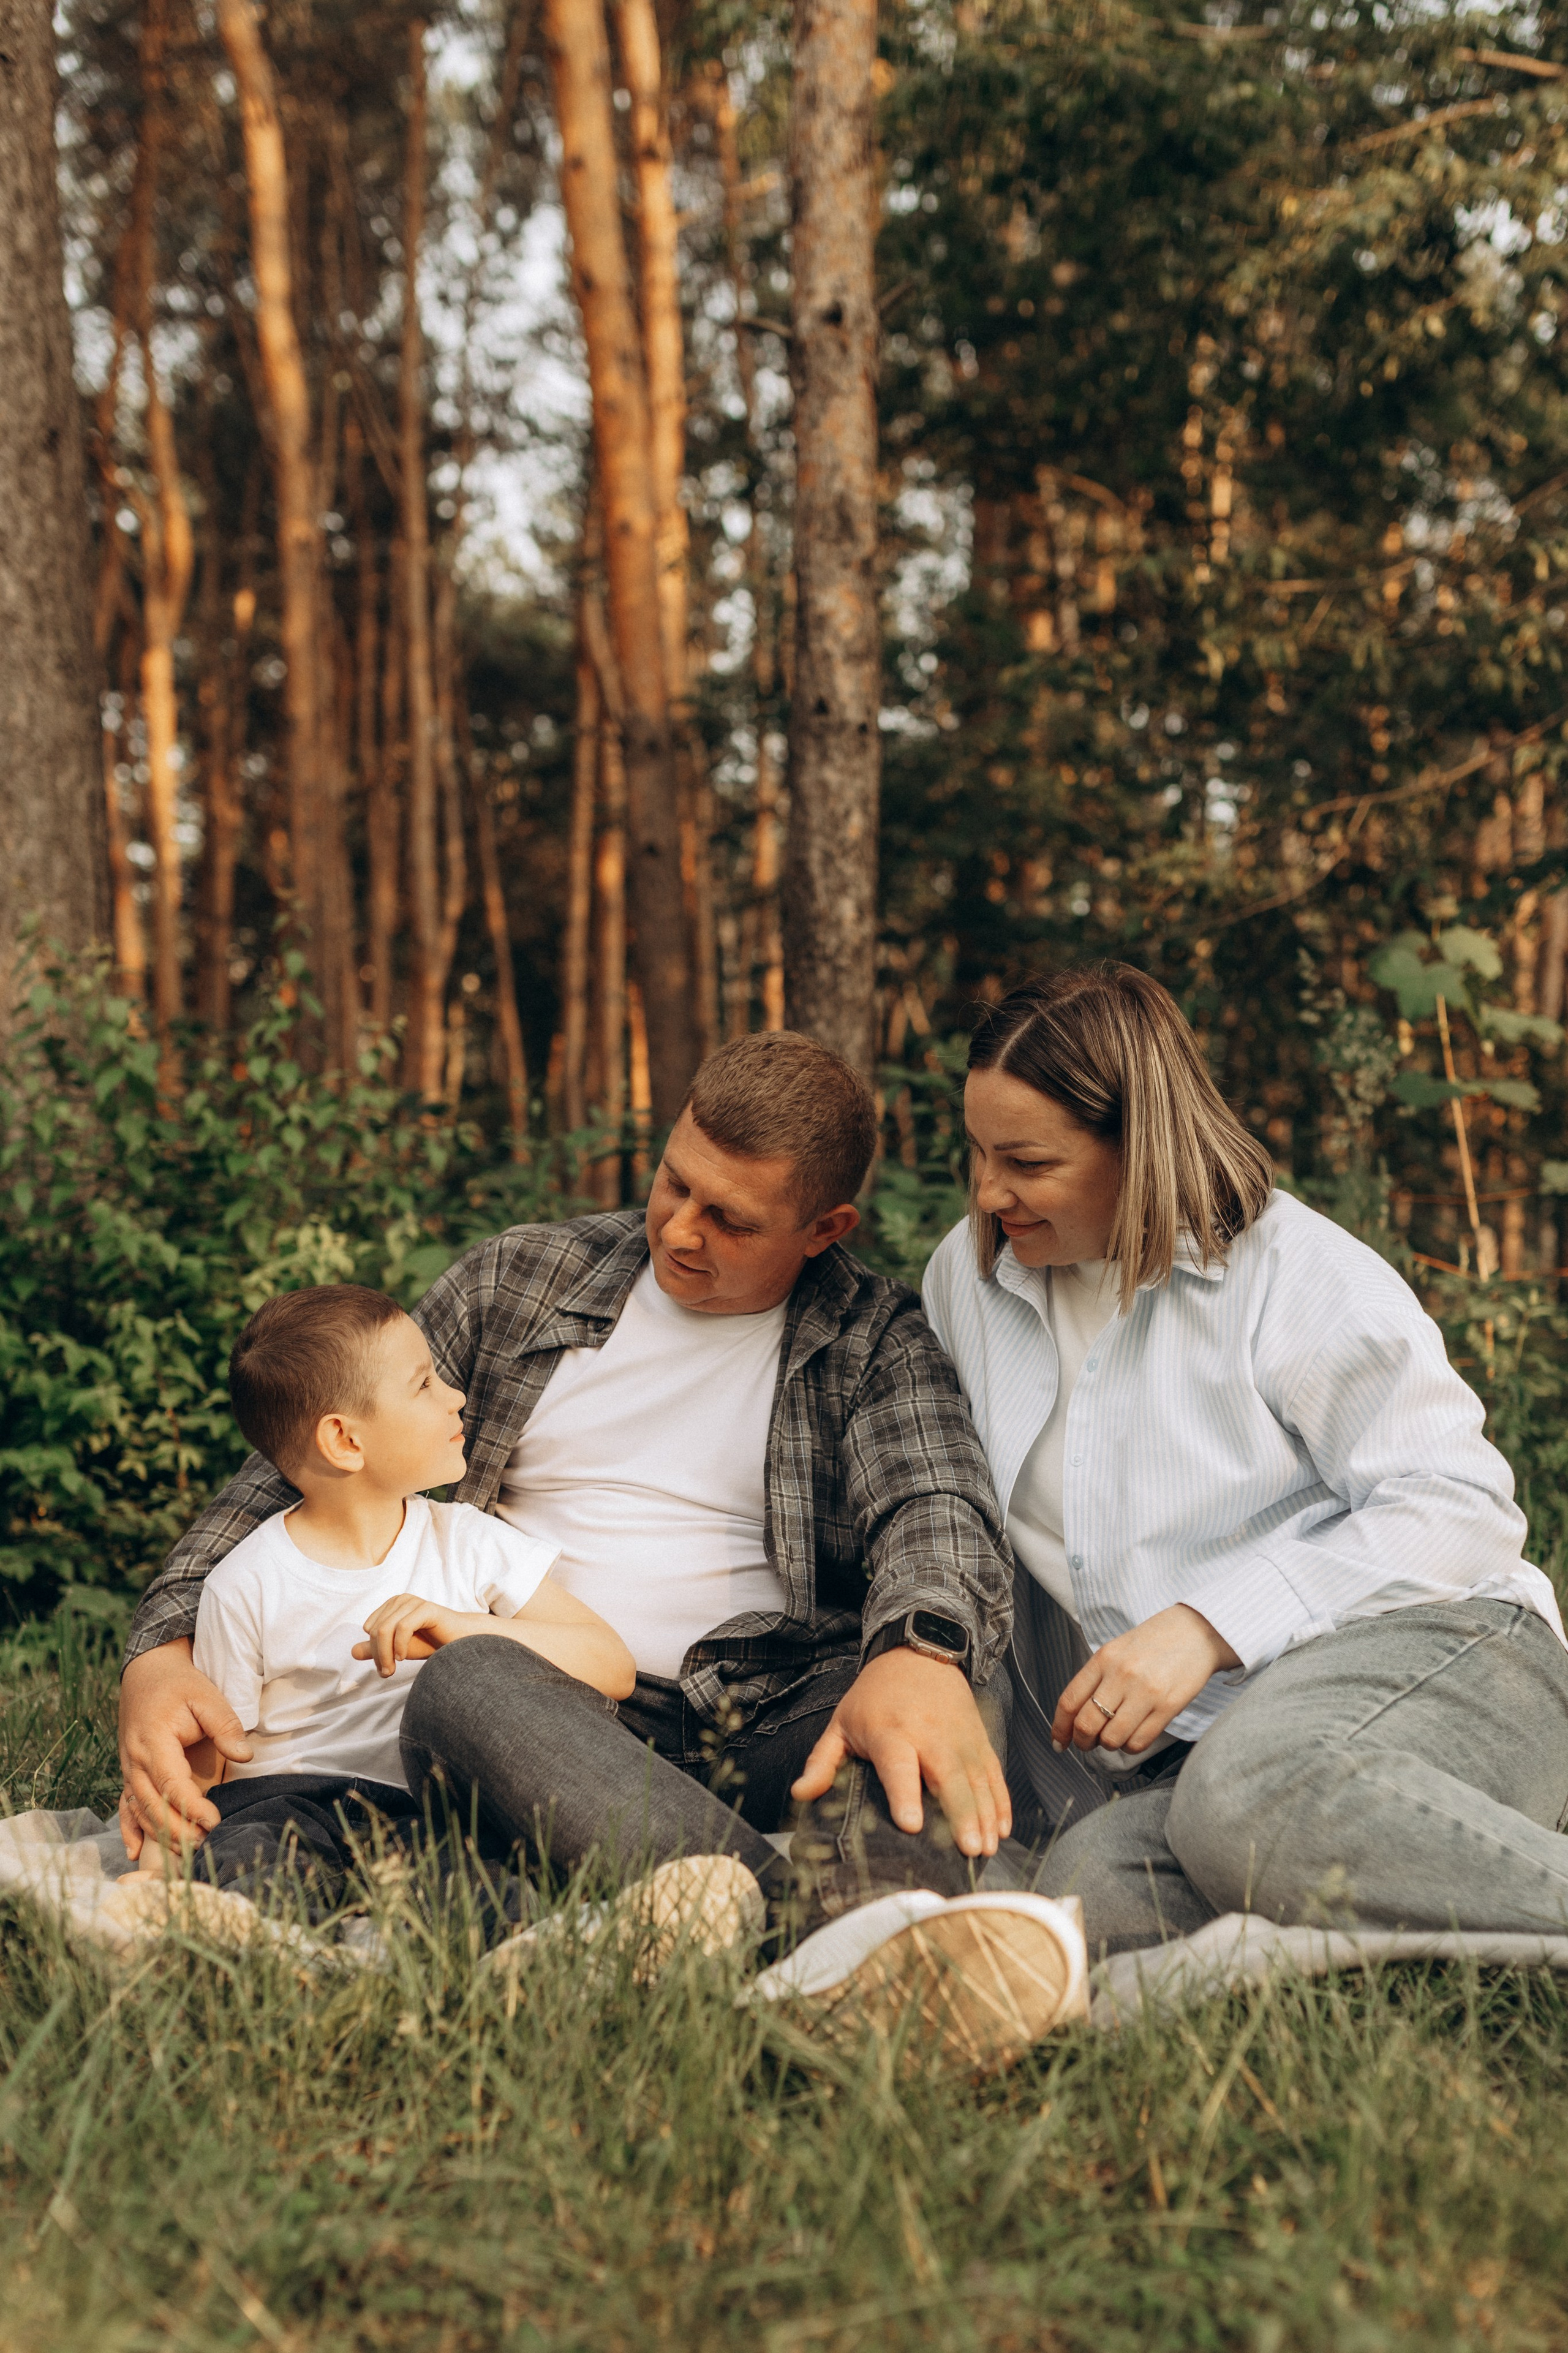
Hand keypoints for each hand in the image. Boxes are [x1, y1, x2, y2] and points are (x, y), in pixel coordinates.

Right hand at [118, 1639, 253, 1859]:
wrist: (147, 1673)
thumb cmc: (180, 1684)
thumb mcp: (207, 1696)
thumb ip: (225, 1725)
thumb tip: (245, 1756)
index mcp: (154, 1742)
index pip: (172, 1785)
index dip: (192, 1808)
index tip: (215, 1822)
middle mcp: (135, 1760)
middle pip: (152, 1806)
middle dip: (178, 1830)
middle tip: (206, 1847)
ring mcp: (129, 1769)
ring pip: (140, 1810)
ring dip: (160, 1834)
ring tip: (188, 1852)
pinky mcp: (129, 1772)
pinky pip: (125, 1805)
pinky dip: (130, 1829)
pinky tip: (135, 1851)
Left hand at [351, 1594, 464, 1676]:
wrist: (462, 1643)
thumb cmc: (432, 1643)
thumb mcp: (399, 1649)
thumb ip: (377, 1649)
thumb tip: (352, 1651)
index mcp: (393, 1605)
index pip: (370, 1628)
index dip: (373, 1650)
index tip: (383, 1669)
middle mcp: (401, 1599)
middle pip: (376, 1630)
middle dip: (378, 1654)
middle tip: (386, 1673)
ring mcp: (414, 1602)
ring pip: (385, 1629)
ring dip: (385, 1654)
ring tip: (392, 1670)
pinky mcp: (426, 1608)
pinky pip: (403, 1627)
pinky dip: (399, 1646)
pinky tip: (403, 1658)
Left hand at [790, 1648, 1010, 1858]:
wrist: (919, 1652)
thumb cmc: (875, 1696)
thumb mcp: (841, 1723)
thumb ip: (823, 1762)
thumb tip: (800, 1794)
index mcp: (891, 1732)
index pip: (898, 1766)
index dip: (904, 1795)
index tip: (911, 1824)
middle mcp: (930, 1734)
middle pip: (948, 1777)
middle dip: (960, 1814)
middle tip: (968, 1850)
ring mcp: (959, 1736)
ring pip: (976, 1779)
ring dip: (984, 1815)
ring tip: (986, 1849)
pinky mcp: (978, 1738)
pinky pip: (992, 1772)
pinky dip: (999, 1801)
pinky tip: (1001, 1828)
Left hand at [1051, 1604, 1240, 1756]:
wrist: (1196, 1632)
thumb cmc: (1153, 1643)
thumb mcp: (1116, 1650)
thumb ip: (1096, 1679)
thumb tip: (1075, 1716)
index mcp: (1103, 1659)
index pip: (1069, 1701)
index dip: (1060, 1728)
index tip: (1059, 1742)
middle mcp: (1121, 1675)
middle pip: (1086, 1724)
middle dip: (1082, 1742)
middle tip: (1087, 1743)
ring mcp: (1145, 1692)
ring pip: (1112, 1739)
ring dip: (1109, 1745)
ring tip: (1115, 1736)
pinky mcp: (1168, 1706)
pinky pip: (1139, 1742)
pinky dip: (1130, 1746)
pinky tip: (1133, 1736)